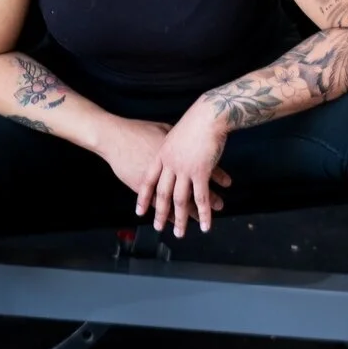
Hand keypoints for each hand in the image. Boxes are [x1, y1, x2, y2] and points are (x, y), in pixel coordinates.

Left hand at [133, 107, 233, 236]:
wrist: (207, 115)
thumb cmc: (193, 121)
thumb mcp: (172, 132)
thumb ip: (167, 145)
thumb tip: (165, 150)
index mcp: (161, 156)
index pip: (148, 181)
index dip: (144, 197)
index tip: (140, 211)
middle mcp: (170, 165)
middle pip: (163, 194)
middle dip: (160, 213)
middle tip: (158, 227)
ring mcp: (184, 170)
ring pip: (181, 200)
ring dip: (181, 219)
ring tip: (180, 233)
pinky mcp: (201, 172)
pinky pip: (201, 198)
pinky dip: (204, 213)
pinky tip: (205, 224)